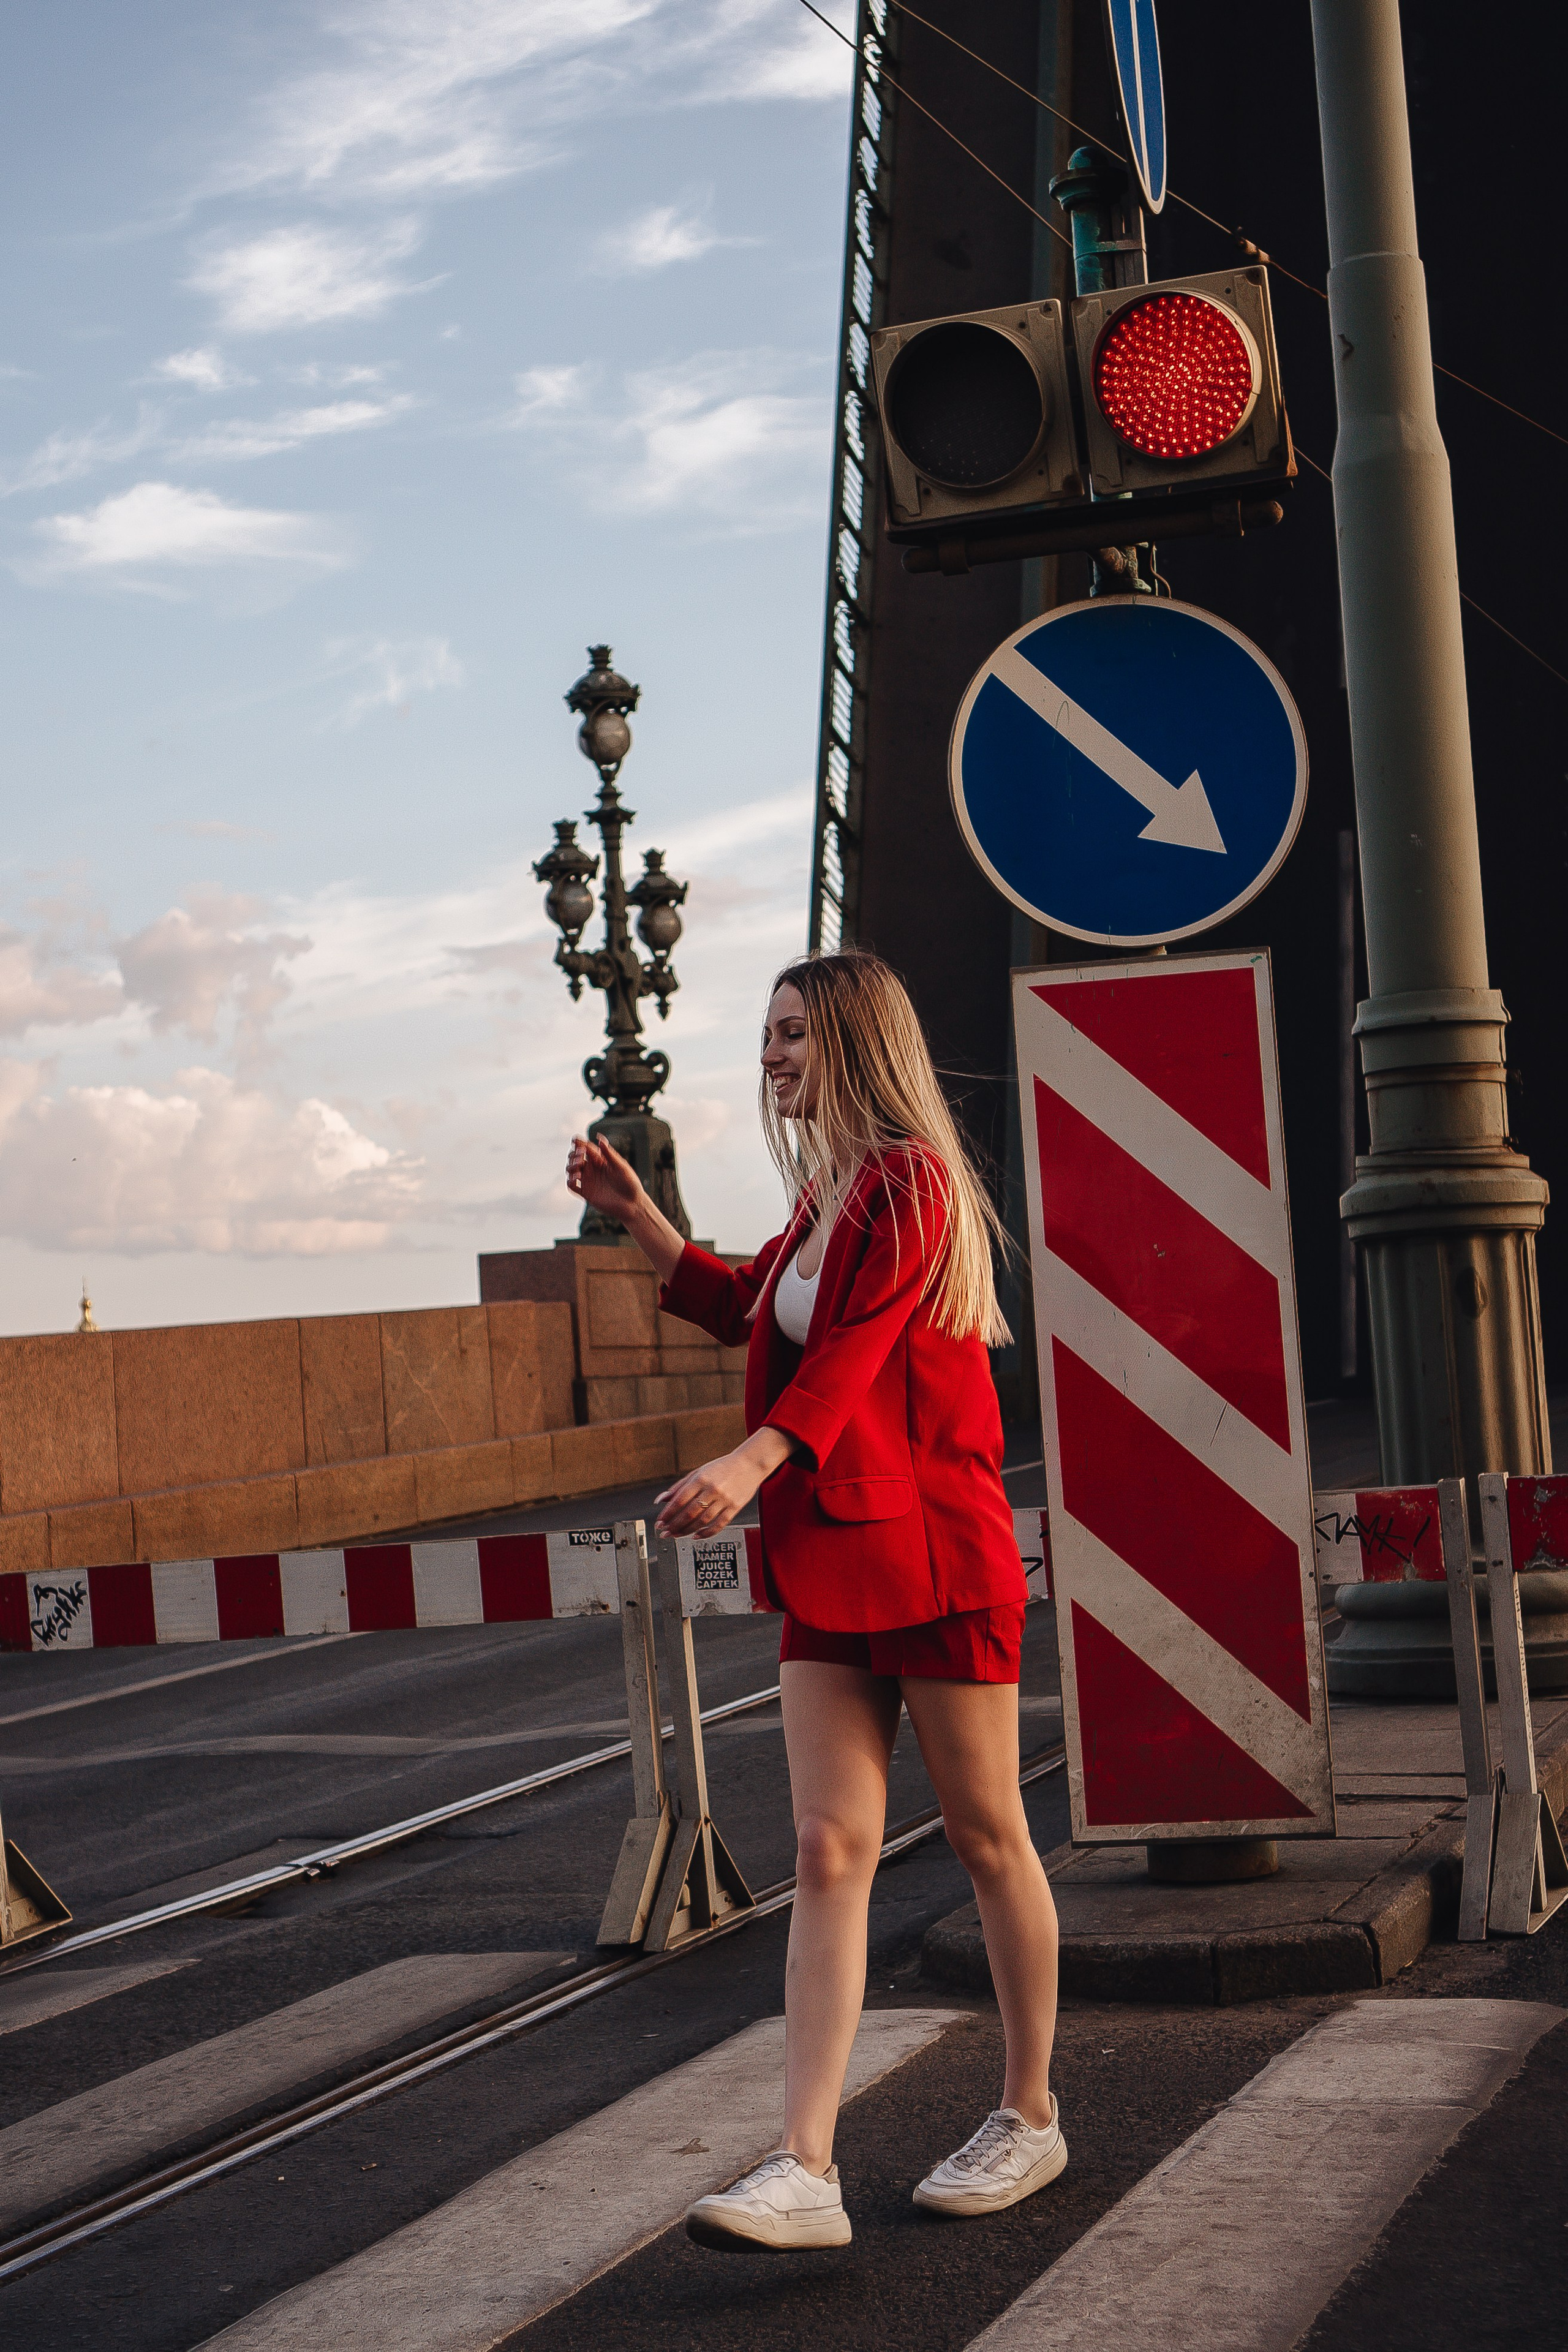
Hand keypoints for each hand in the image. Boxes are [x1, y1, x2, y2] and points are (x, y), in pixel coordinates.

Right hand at [566, 1134, 643, 1223]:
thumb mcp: (621, 1166)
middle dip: (573, 1154)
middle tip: (580, 1156)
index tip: (576, 1141)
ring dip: (570, 1166)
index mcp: (600, 1160)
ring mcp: (588, 1181)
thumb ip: (609, 1153)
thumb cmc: (630, 1184)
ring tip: (579, 1166)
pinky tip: (576, 1178)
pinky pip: (572, 1186)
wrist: (632, 1205)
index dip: (579, 1143)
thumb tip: (599, 1138)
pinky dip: (570, 1181)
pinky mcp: (586, 1193)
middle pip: (574, 1158)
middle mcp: (592, 1169)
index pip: (585, 1148)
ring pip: (571, 1170)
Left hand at [655, 1428, 795, 1537]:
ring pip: (702, 1520)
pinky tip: (697, 1535)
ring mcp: (724, 1499)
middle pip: (689, 1512)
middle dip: (674, 1525)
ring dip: (686, 1530)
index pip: (680, 1500)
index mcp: (701, 1478)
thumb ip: (680, 1486)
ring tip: (677, 1535)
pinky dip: (706, 1532)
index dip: (668, 1513)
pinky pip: (719, 1524)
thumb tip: (662, 1499)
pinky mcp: (735, 1507)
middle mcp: (712, 1489)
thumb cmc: (724, 1467)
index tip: (660, 1522)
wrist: (750, 1464)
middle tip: (665, 1532)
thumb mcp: (699, 1471)